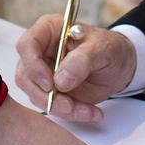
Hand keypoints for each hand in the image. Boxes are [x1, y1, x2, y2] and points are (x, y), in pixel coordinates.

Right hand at [13, 15, 135, 122]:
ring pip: (36, 95)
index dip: (33, 65)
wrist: (118, 67)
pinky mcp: (50, 92)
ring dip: (61, 108)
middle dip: (47, 96)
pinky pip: (51, 107)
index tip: (50, 84)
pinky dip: (70, 114)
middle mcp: (40, 51)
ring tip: (87, 110)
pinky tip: (90, 112)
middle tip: (70, 105)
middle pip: (26, 76)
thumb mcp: (102, 49)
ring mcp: (43, 73)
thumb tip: (60, 80)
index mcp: (49, 30)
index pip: (27, 45)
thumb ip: (82, 60)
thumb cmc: (109, 48)